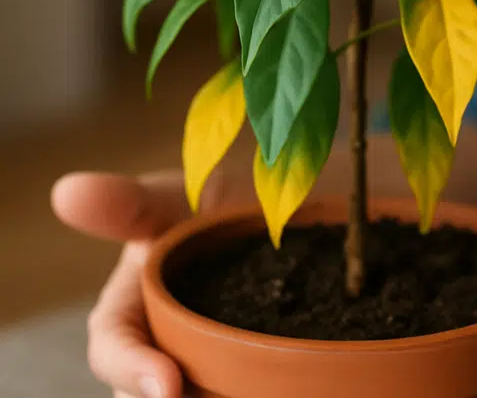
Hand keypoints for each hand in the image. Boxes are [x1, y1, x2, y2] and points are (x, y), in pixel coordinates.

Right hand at [51, 168, 247, 397]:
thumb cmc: (238, 198)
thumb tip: (65, 192)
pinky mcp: (268, 382)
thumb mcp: (193, 196)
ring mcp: (217, 370)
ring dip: (226, 397)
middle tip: (225, 395)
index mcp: (136, 308)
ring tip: (268, 392)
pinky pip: (259, 396)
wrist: (318, 206)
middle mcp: (168, 349)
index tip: (167, 387)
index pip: (113, 349)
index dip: (132, 368)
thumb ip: (135, 204)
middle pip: (150, 394)